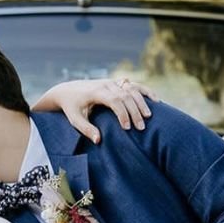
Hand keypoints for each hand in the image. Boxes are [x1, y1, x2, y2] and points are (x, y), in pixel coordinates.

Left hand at [31, 78, 158, 143]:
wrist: (68, 90)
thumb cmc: (71, 108)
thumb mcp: (74, 119)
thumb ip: (86, 129)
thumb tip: (98, 140)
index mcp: (96, 92)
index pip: (114, 100)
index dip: (122, 113)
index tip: (127, 128)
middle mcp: (106, 84)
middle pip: (125, 95)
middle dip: (134, 111)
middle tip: (141, 128)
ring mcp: (113, 82)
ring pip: (132, 89)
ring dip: (142, 102)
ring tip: (149, 117)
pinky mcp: (117, 83)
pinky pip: (134, 85)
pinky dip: (145, 91)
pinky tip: (156, 100)